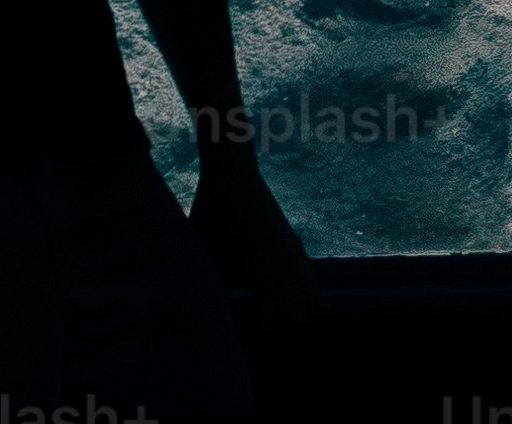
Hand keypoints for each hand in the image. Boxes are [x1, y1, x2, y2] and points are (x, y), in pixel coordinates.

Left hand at [189, 148, 316, 332]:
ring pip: (308, 298)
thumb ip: (210, 286)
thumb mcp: (203, 250)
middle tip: (250, 332)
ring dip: (292, 315)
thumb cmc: (211, 210)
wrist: (231, 172)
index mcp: (263, 262)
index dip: (254, 335)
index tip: (236, 339)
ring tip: (265, 319)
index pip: (271, 317)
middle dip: (275, 330)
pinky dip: (300, 298)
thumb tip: (211, 317)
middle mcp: (285, 258)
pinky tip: (278, 301)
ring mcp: (293, 249)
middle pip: (297, 314)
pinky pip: (308, 280)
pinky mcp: (294, 242)